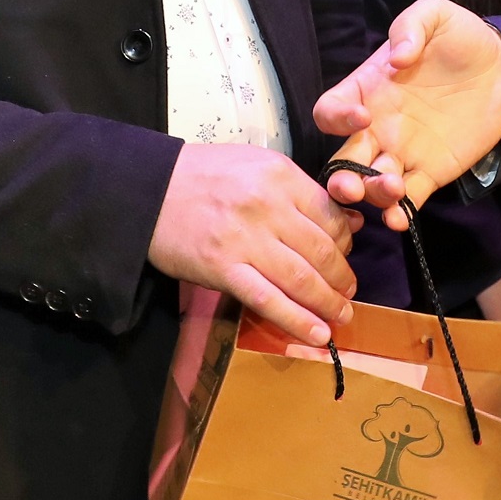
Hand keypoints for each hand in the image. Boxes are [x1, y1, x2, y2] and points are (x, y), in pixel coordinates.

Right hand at [147, 142, 359, 345]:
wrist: (150, 189)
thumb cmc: (206, 175)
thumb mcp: (258, 165)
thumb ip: (302, 191)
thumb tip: (349, 220)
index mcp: (280, 175)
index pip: (330, 215)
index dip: (346, 241)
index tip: (346, 254)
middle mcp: (268, 206)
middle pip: (322, 250)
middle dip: (342, 277)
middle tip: (348, 291)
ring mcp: (245, 241)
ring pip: (301, 279)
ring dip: (328, 302)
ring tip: (340, 316)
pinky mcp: (223, 269)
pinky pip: (268, 301)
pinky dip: (297, 321)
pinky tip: (317, 334)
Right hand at [316, 0, 500, 229]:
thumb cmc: (460, 38)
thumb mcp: (434, 16)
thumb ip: (411, 27)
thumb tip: (398, 57)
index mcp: (367, 90)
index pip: (330, 111)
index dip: (336, 118)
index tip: (362, 116)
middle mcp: (376, 127)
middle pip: (343, 161)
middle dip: (341, 179)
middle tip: (351, 186)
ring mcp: (402, 153)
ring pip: (372, 185)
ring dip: (373, 195)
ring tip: (392, 188)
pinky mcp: (431, 173)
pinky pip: (408, 200)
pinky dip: (400, 213)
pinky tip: (401, 217)